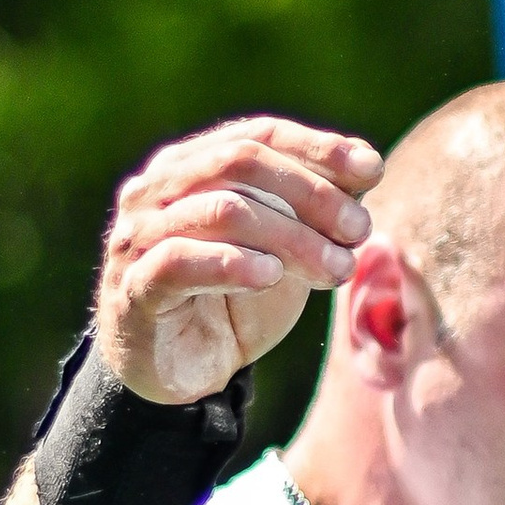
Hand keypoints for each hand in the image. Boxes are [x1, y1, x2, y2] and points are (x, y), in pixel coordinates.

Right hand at [93, 115, 381, 403]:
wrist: (182, 370)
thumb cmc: (233, 298)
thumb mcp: (285, 248)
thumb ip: (315, 207)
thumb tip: (367, 165)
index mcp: (191, 165)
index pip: (259, 135)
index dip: (318, 148)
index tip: (372, 169)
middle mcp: (157, 189)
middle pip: (241, 162)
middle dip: (312, 193)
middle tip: (359, 229)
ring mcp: (138, 236)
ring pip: (222, 211)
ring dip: (292, 237)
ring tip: (336, 267)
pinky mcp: (133, 289)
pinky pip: (181, 262)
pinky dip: (234, 264)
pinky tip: (271, 276)